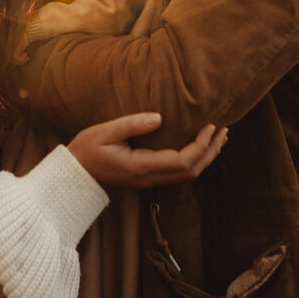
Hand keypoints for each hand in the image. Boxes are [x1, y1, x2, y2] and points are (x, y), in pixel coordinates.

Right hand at [67, 113, 226, 188]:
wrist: (74, 175)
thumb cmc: (86, 150)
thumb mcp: (104, 132)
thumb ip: (131, 124)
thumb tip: (159, 117)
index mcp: (140, 167)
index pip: (181, 161)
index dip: (200, 145)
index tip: (210, 126)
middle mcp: (149, 178)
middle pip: (191, 171)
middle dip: (210, 150)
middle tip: (223, 129)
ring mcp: (149, 181)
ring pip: (187, 174)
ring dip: (205, 156)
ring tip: (217, 136)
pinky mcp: (148, 177)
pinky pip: (178, 172)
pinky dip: (194, 159)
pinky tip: (198, 146)